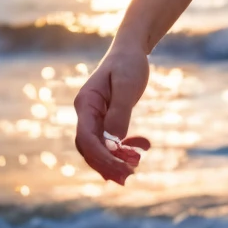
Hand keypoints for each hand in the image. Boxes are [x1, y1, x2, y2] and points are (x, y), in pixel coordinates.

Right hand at [73, 43, 151, 184]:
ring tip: (135, 167)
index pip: (86, 138)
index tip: (122, 168)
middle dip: (107, 164)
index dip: (102, 156)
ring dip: (115, 160)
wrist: (131, 50)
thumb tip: (114, 143)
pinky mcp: (105, 119)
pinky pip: (110, 141)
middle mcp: (86, 112)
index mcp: (85, 103)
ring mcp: (94, 117)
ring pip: (99, 147)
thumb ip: (119, 113)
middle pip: (89, 147)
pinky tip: (142, 147)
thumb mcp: (126, 86)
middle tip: (128, 177)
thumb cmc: (128, 64)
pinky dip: (123, 149)